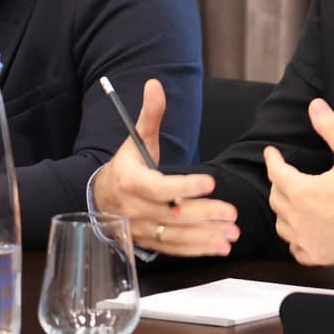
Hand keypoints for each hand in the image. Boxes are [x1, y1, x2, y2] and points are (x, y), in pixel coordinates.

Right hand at [89, 79, 239, 256]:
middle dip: (204, 215)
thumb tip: (155, 84)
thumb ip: (149, 114)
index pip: (159, 188)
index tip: (210, 182)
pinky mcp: (148, 242)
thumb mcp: (135, 139)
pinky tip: (220, 246)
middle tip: (232, 213)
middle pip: (172, 215)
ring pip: (175, 236)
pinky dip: (198, 250)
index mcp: (130, 182)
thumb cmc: (127, 165)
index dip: (185, 187)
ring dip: (206, 236)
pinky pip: (174, 249)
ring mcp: (141, 229)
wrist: (101, 196)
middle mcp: (134, 209)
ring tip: (232, 234)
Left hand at [262, 98, 333, 266]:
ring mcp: (302, 239)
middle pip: (275, 196)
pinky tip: (305, 228)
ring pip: (280, 222)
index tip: (271, 153)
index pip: (276, 172)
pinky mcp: (310, 256)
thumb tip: (316, 107)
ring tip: (295, 201)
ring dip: (284, 209)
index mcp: (302, 192)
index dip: (272, 160)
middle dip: (278, 182)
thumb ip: (331, 130)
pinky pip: (292, 245)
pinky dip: (295, 235)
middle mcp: (296, 217)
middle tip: (286, 175)